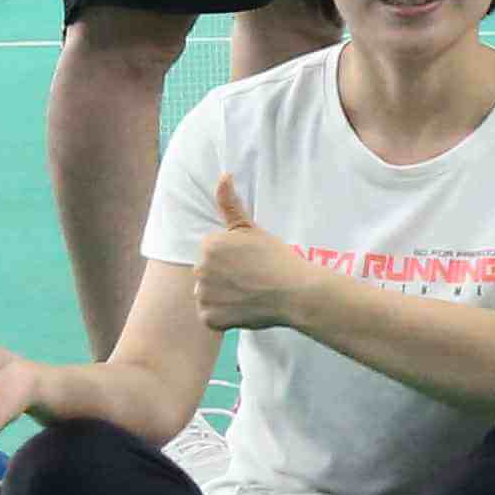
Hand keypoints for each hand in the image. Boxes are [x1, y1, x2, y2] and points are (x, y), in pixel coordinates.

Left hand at [187, 169, 314, 331]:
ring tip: (248, 293)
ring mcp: (204, 296)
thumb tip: (223, 176)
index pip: (211, 252)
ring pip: (208, 294)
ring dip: (222, 296)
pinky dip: (224, 315)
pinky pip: (211, 316)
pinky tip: (243, 308)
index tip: (250, 261)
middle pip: (207, 272)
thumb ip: (230, 204)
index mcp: (208, 246)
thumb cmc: (276, 258)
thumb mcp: (252, 228)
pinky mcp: (209, 318)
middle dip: (224, 275)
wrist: (294, 292)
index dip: (231, 257)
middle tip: (251, 277)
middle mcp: (200, 270)